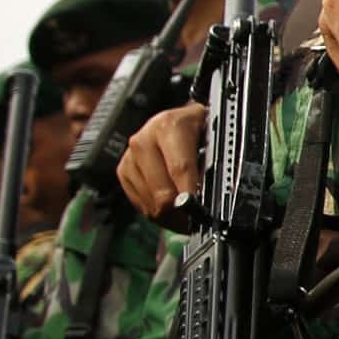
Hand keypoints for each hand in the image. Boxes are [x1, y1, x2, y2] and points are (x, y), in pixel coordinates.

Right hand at [119, 104, 208, 224]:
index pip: (181, 168)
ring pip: (152, 203)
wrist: (176, 121)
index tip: (200, 211)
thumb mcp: (213, 137)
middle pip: (163, 192)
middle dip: (182, 210)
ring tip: (187, 211)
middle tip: (197, 216)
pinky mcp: (123, 171)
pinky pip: (142, 206)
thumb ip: (214, 162)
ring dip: (171, 214)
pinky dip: (159, 212)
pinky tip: (172, 205)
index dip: (191, 194)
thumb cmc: (198, 129)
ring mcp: (130, 157)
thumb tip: (214, 195)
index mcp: (169, 126)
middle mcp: (144, 140)